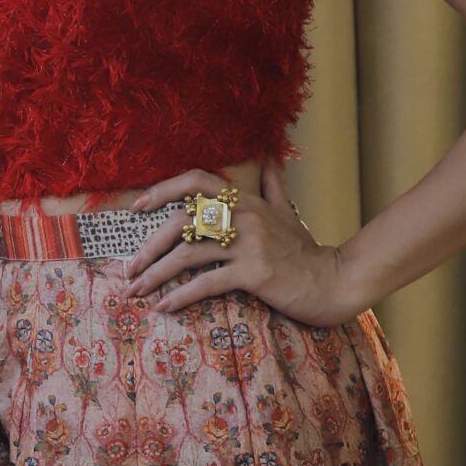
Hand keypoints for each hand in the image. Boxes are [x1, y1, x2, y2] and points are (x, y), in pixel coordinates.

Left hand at [124, 162, 359, 328]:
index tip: (136, 207)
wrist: (334, 281)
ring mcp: (249, 244)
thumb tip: (269, 159)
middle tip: (130, 268)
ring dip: (156, 274)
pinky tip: (164, 306)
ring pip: (188, 254)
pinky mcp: (254, 273)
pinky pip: (207, 283)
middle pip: (181, 222)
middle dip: (149, 246)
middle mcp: (244, 216)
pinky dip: (180, 296)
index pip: (196, 181)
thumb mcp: (288, 213)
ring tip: (136, 292)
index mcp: (245, 201)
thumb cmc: (305, 252)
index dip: (163, 190)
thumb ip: (273, 188)